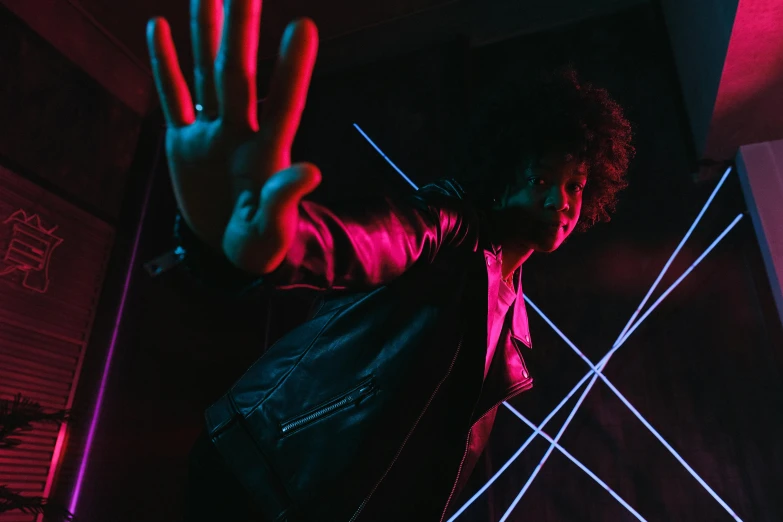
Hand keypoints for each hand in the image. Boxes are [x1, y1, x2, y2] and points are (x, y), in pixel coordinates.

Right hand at [146, 0, 320, 274]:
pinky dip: (165, 64)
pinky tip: (161, 27)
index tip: (304, 27)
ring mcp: (210, 133)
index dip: (293, 68)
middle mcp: (240, 132)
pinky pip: (173, 97)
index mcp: (268, 153)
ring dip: (206, 33)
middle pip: (239, 74)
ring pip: (206, 73)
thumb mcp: (272, 230)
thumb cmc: (260, 243)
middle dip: (242, 32)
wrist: (227, 249)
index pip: (284, 102)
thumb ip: (286, 200)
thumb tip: (312, 171)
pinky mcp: (183, 143)